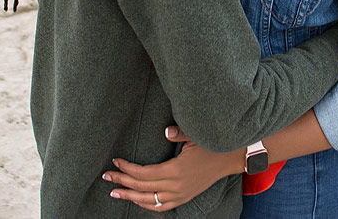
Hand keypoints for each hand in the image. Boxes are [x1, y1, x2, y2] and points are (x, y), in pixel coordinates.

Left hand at [103, 126, 245, 210]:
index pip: (143, 173)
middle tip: (107, 176)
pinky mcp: (184, 197)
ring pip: (148, 201)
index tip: (116, 161)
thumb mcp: (196, 136)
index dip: (127, 168)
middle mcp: (175, 186)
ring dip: (130, 196)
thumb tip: (165, 131)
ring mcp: (179, 194)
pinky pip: (161, 207)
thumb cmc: (212, 145)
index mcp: (175, 171)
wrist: (230, 159)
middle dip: (122, 181)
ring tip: (115, 192)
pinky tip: (136, 201)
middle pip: (141, 188)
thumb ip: (179, 133)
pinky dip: (146, 205)